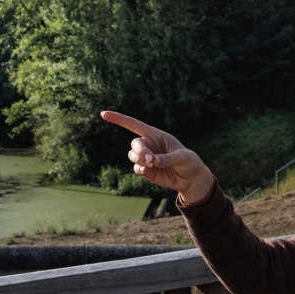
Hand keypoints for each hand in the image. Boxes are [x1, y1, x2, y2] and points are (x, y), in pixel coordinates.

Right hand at [99, 110, 215, 205]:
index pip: (134, 125)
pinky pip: (137, 168)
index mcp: (156, 134)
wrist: (191, 178)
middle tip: (151, 159)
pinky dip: (140, 169)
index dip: (119, 119)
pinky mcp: (146, 170)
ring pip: (133, 156)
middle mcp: (149, 144)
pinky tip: (147, 171)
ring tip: (152, 165)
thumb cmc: (189, 162)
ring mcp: (146, 158)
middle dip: (140, 151)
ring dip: (140, 160)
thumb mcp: (182, 157)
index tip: (103, 114)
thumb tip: (152, 162)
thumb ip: (167, 158)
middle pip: (135, 144)